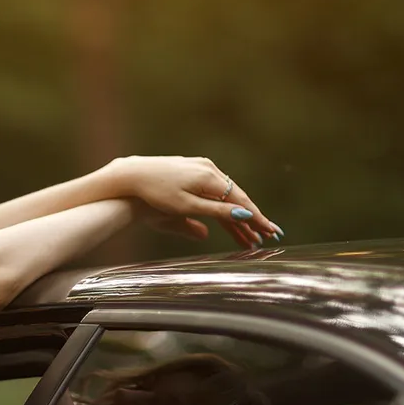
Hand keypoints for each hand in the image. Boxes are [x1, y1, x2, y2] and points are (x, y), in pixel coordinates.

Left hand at [98, 156, 281, 249]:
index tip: (271, 231)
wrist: (132, 175)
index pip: (240, 201)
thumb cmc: (155, 193)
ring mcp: (201, 168)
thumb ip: (214, 211)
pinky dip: (223, 205)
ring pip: (225, 195)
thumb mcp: (186, 206)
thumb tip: (244, 214)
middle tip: (266, 237)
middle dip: (251, 219)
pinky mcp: (192, 170)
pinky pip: (214, 190)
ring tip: (248, 235)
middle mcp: (209, 169)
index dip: (257, 218)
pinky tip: (230, 217)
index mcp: (210, 178)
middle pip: (236, 198)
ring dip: (237, 215)